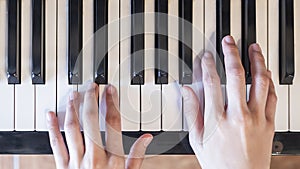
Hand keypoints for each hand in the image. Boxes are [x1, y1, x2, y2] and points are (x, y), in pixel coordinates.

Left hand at [47, 84, 152, 168]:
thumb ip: (137, 156)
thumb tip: (146, 138)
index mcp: (111, 159)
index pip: (112, 124)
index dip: (111, 104)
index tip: (110, 90)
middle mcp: (93, 157)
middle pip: (91, 121)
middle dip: (91, 100)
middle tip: (92, 86)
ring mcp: (75, 161)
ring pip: (73, 129)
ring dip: (73, 109)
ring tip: (74, 93)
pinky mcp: (62, 166)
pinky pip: (56, 144)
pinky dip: (51, 128)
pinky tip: (50, 114)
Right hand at [183, 36, 275, 168]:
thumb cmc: (218, 162)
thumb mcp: (196, 139)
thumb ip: (191, 111)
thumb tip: (186, 91)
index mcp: (216, 119)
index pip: (211, 82)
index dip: (207, 64)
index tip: (206, 56)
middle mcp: (237, 115)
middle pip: (235, 75)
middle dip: (231, 53)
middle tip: (228, 41)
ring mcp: (256, 118)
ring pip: (259, 81)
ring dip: (256, 61)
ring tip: (253, 48)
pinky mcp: (269, 123)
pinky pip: (272, 97)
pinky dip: (269, 81)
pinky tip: (265, 72)